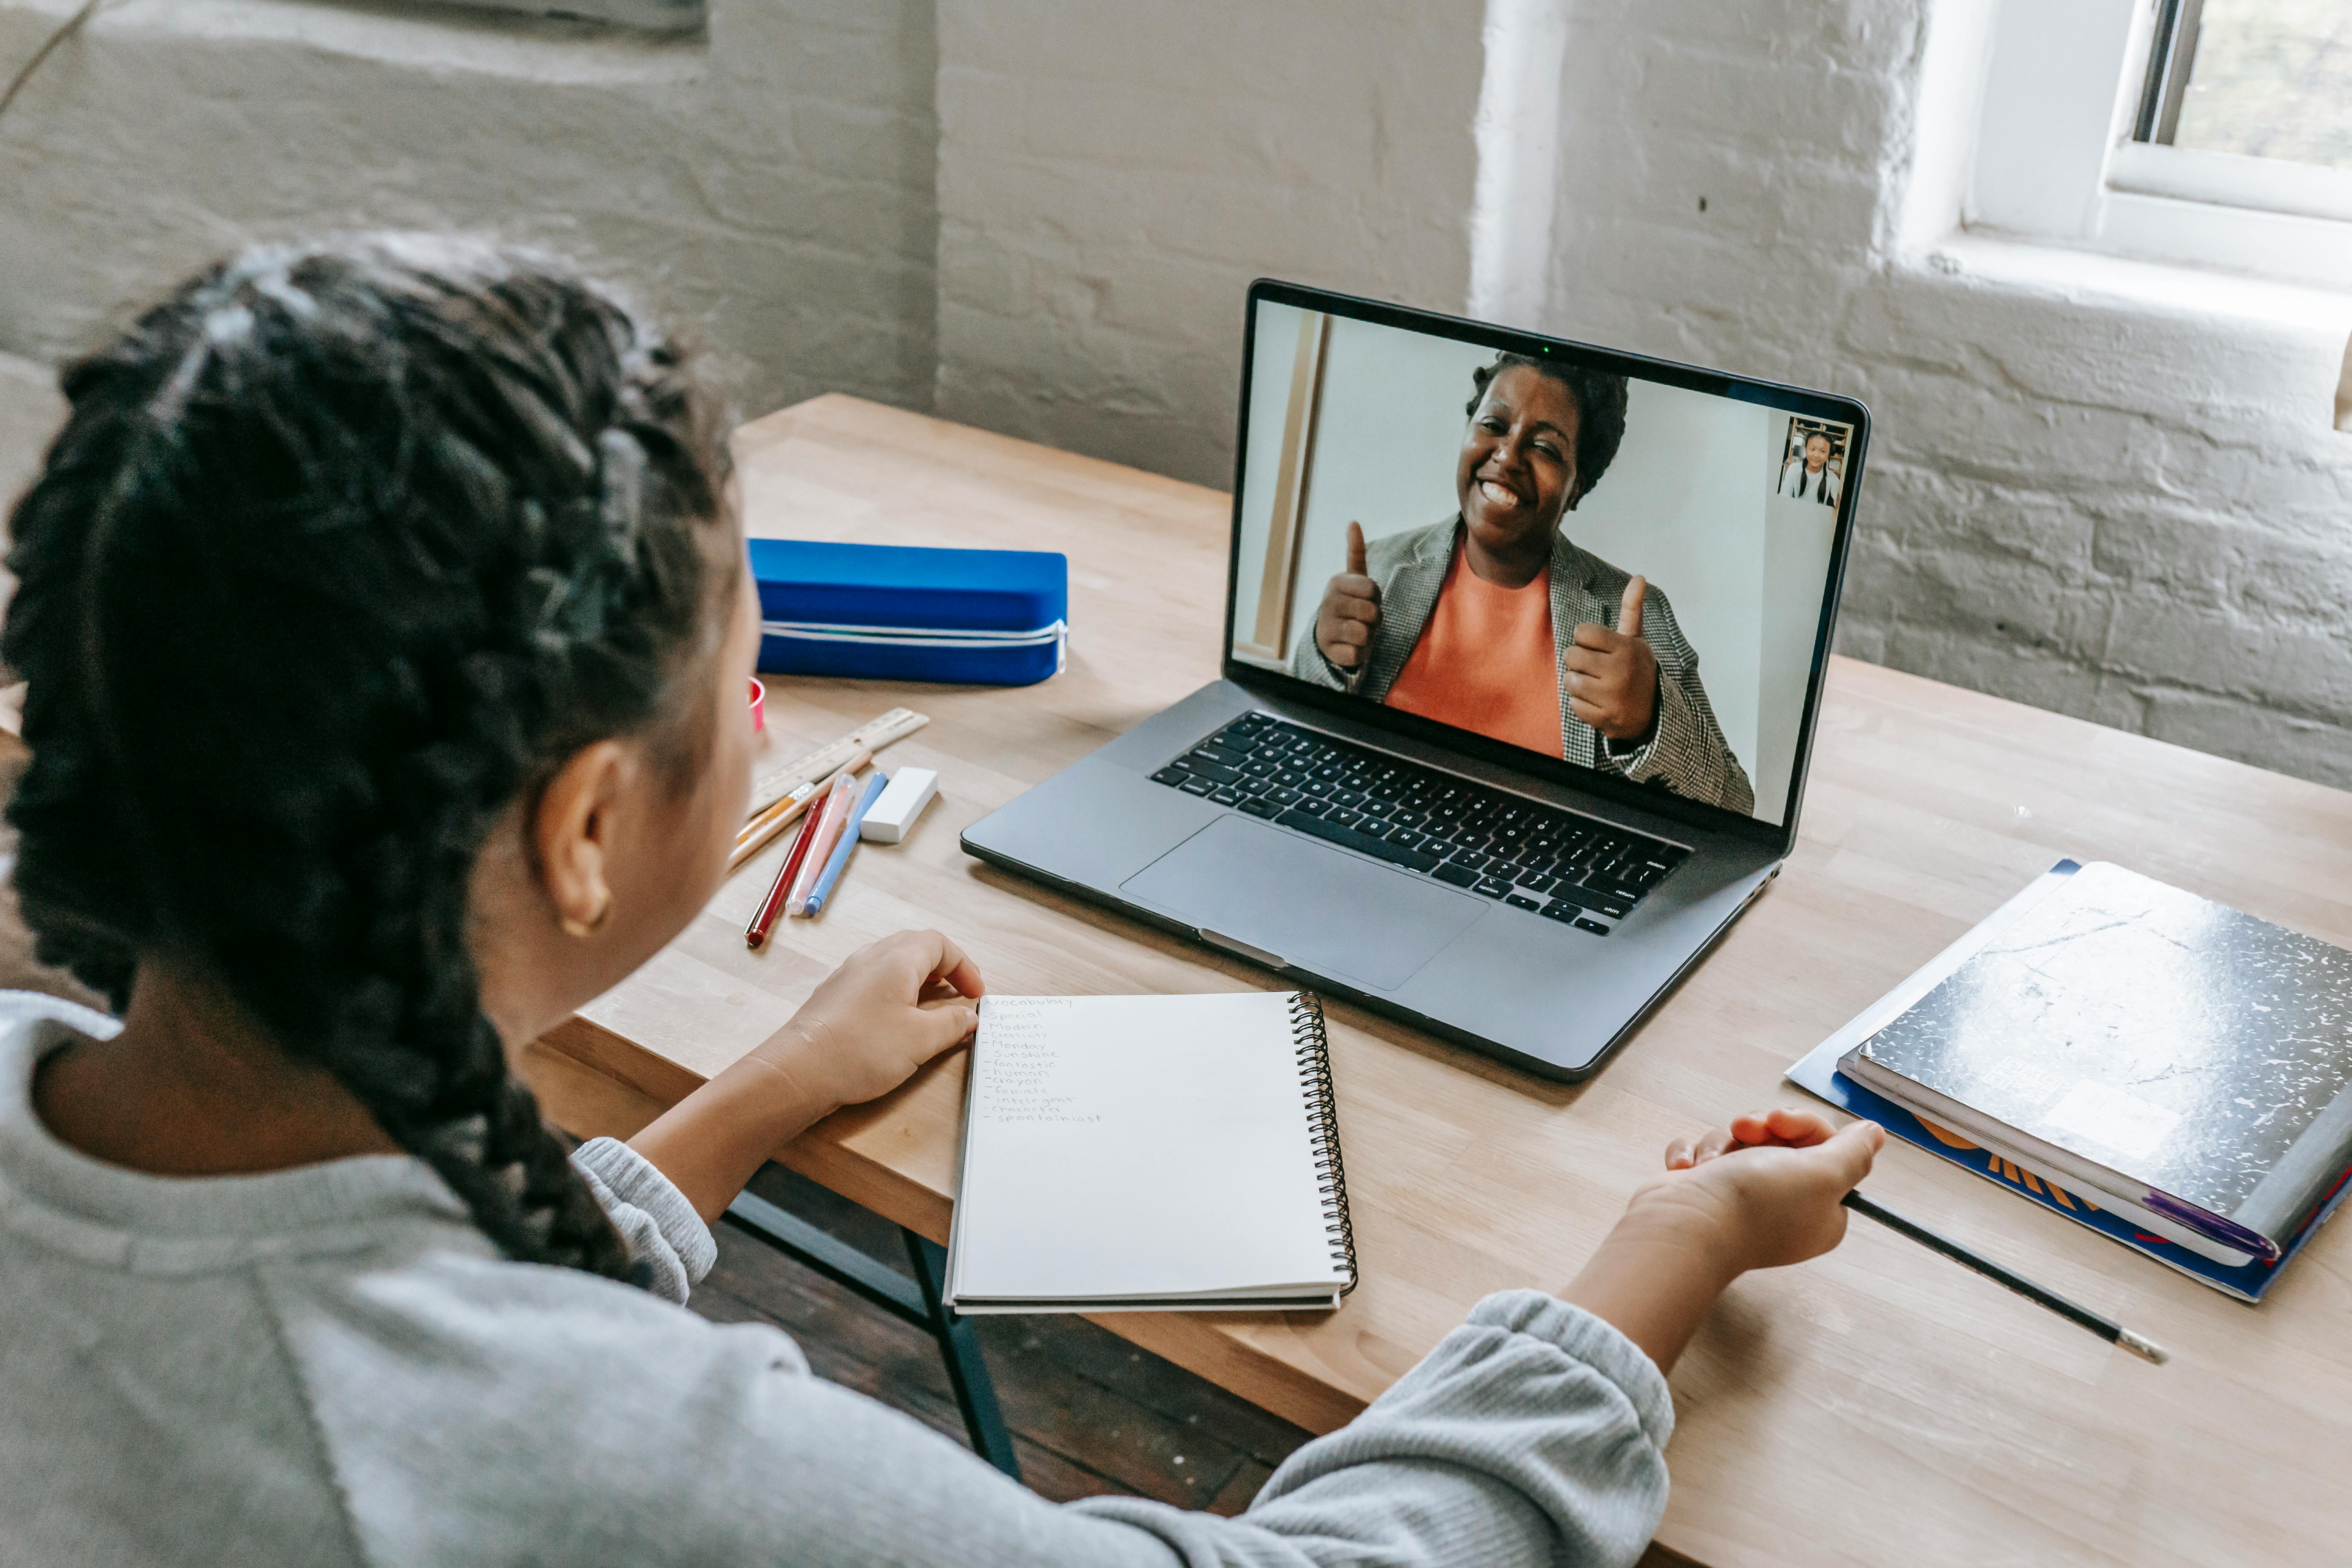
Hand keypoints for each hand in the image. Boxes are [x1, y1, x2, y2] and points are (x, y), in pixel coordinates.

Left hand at [755, 930, 984, 1115]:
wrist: (800, 1071)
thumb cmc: (861, 1050)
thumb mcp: (921, 1040)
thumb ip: (951, 1024)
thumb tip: (969, 1017)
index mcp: (897, 960)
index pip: (939, 944)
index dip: (964, 966)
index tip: (976, 993)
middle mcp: (870, 959)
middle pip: (914, 947)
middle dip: (942, 966)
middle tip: (958, 991)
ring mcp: (847, 975)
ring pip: (890, 962)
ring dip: (917, 977)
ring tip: (930, 1003)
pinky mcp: (833, 996)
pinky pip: (872, 981)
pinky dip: (894, 991)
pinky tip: (895, 1019)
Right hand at [1313, 521, 1380, 670]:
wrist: (1329, 636)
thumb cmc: (1350, 604)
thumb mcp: (1353, 579)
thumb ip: (1355, 552)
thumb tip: (1353, 521)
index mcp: (1336, 582)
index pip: (1373, 589)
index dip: (1376, 597)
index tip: (1366, 598)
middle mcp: (1328, 603)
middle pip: (1372, 612)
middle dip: (1375, 618)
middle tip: (1362, 618)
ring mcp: (1326, 627)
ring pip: (1366, 634)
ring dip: (1369, 636)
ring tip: (1357, 632)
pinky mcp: (1329, 650)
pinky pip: (1359, 653)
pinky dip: (1360, 653)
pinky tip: (1349, 647)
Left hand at [1565, 576, 1659, 740]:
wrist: (1654, 712)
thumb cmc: (1637, 670)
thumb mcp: (1636, 640)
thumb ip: (1632, 609)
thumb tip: (1639, 577)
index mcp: (1626, 648)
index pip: (1582, 632)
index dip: (1585, 639)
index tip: (1597, 647)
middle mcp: (1619, 671)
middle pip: (1571, 655)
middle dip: (1577, 661)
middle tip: (1593, 667)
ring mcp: (1612, 697)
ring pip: (1569, 680)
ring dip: (1577, 683)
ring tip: (1594, 684)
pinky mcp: (1604, 718)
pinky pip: (1573, 705)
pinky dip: (1581, 704)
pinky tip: (1597, 702)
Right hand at [1640, 1107, 1884, 1275]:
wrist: (1684, 1226)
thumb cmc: (1755, 1205)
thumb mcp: (1822, 1174)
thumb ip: (1853, 1152)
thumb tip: (1875, 1134)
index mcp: (1821, 1209)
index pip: (1825, 1149)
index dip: (1803, 1127)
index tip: (1781, 1123)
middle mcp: (1785, 1206)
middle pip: (1781, 1141)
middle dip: (1759, 1128)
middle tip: (1745, 1131)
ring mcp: (1742, 1200)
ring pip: (1738, 1143)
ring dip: (1722, 1142)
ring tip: (1711, 1162)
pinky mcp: (1705, 1192)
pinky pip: (1703, 1155)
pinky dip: (1693, 1156)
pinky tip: (1688, 1169)